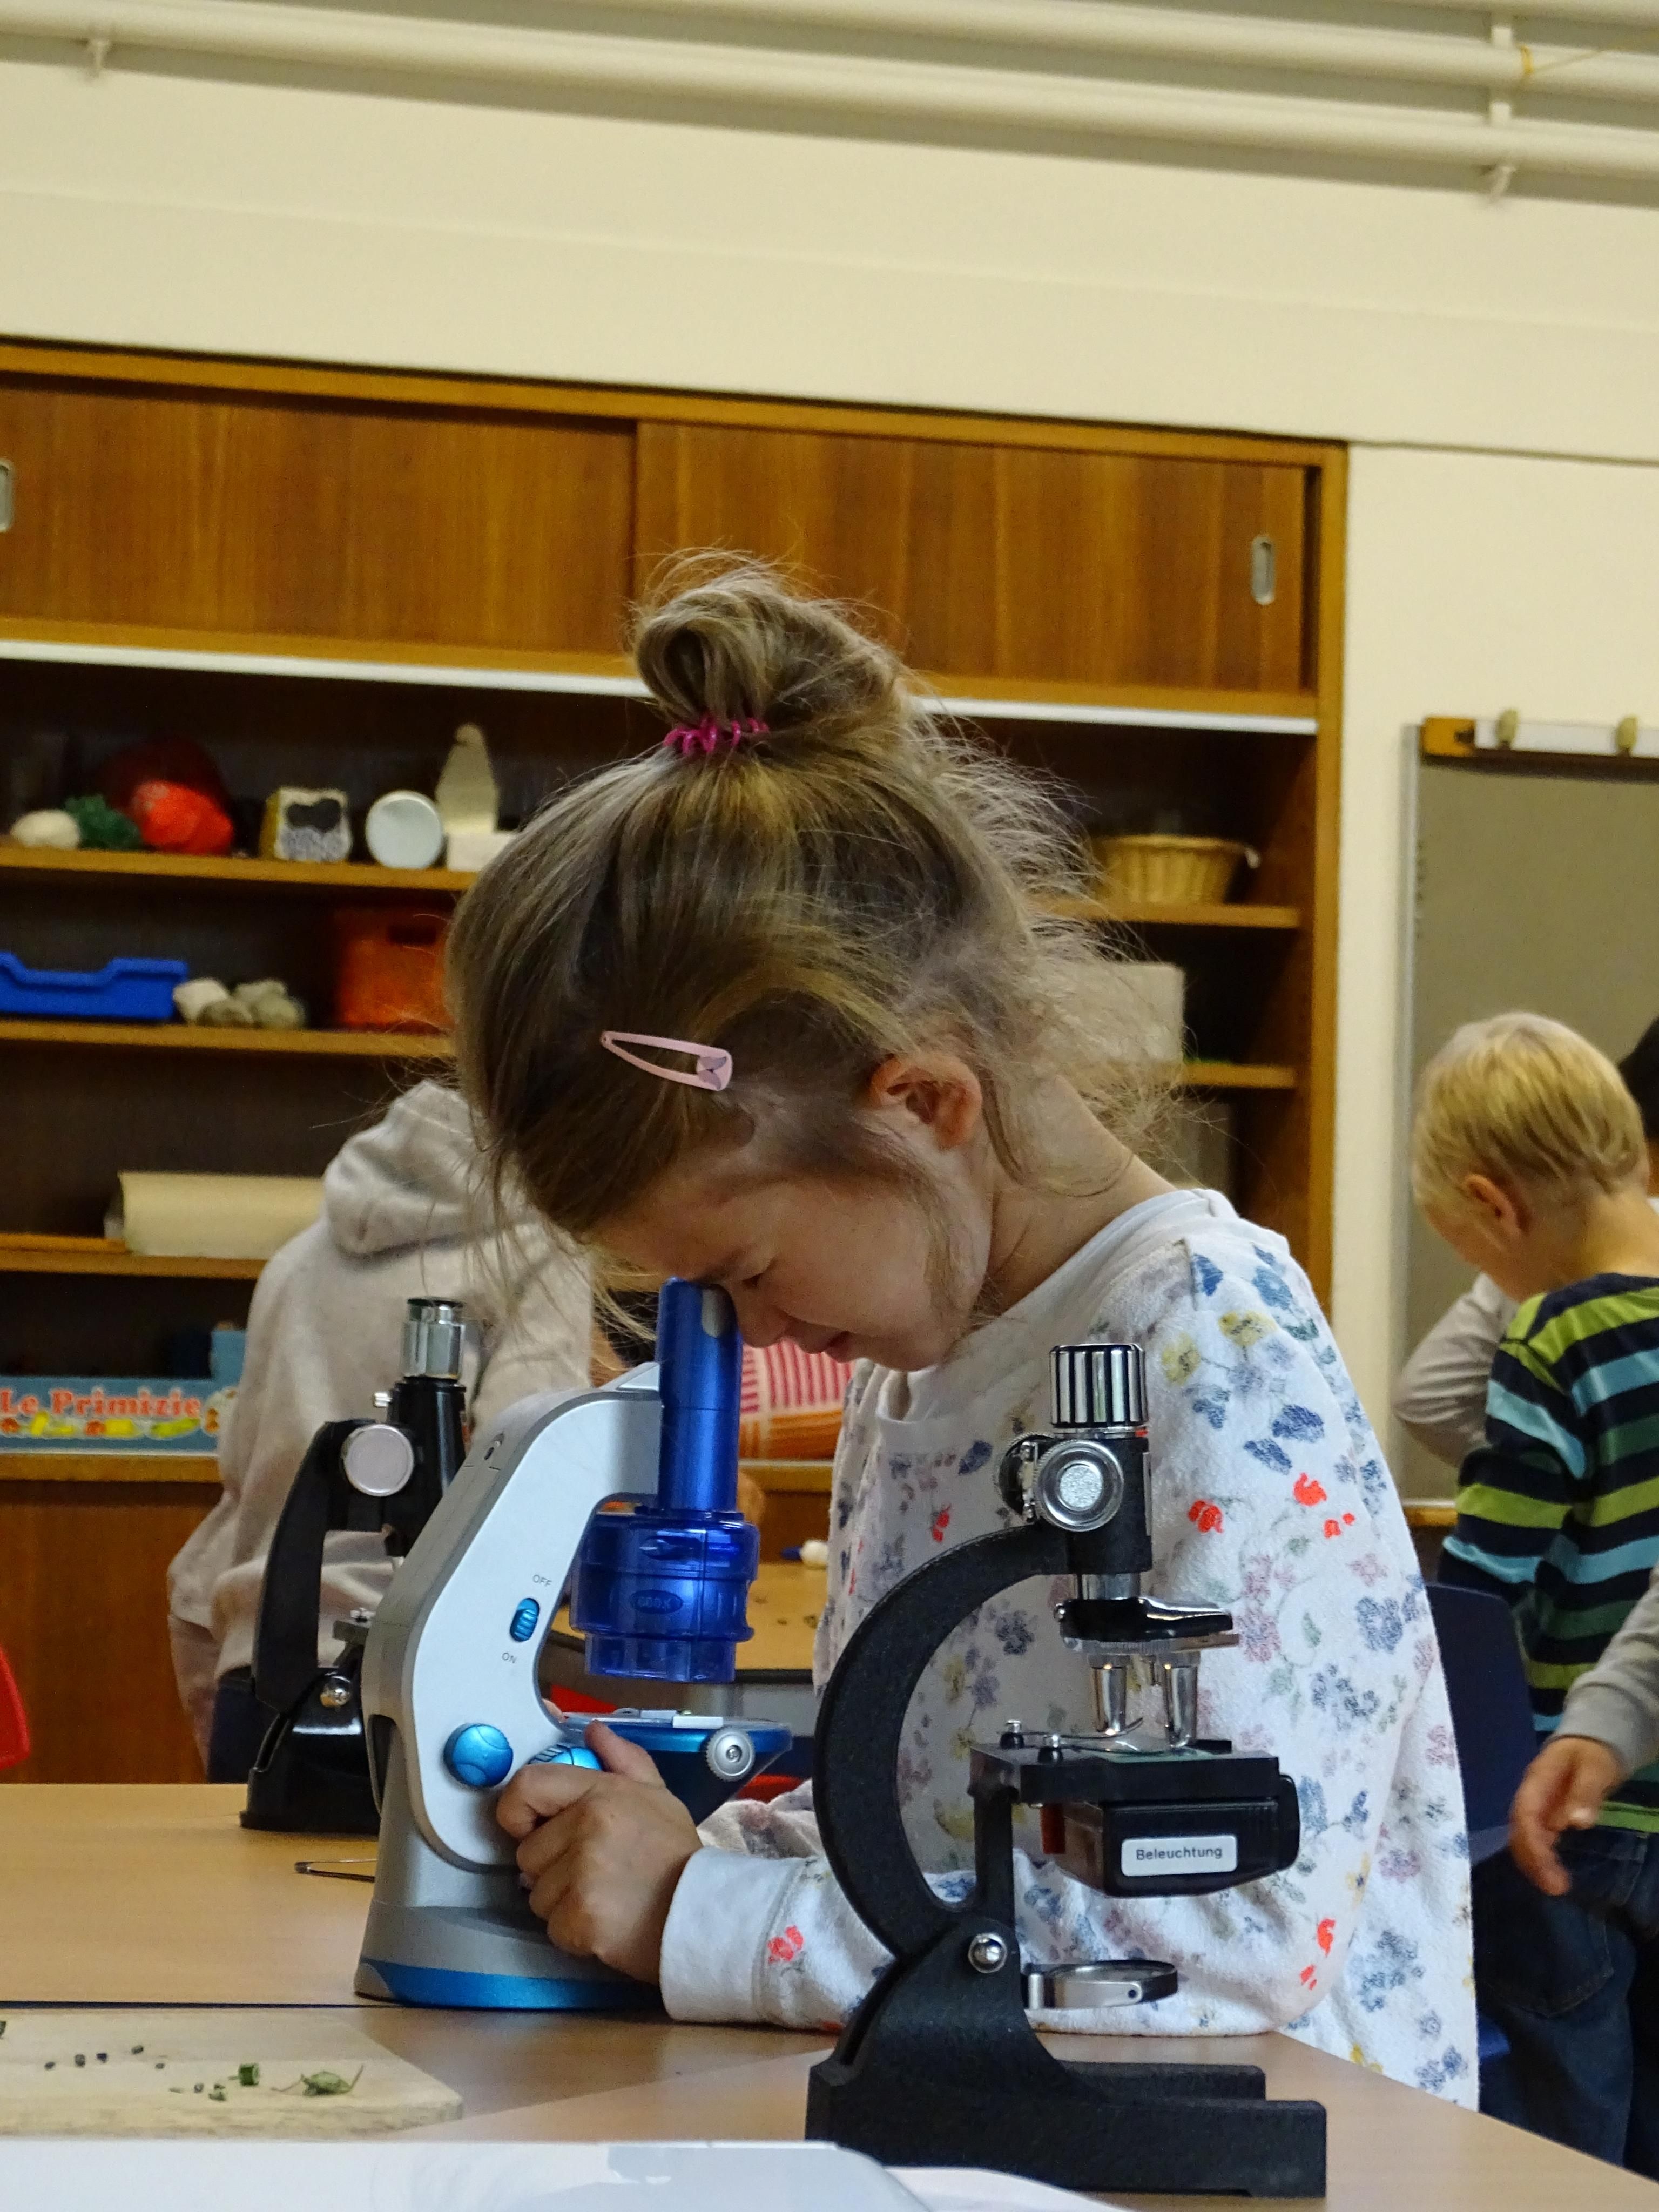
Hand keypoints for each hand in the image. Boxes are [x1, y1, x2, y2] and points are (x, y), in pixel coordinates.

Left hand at [495, 1721, 701, 1983]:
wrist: (700, 1913)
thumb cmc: (675, 1855)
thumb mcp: (657, 1797)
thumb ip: (623, 1760)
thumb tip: (593, 1731)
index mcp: (600, 1793)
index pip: (527, 1786)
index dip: (517, 1811)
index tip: (532, 1829)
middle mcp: (586, 1828)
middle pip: (528, 1854)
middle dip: (552, 1869)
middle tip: (595, 1874)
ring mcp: (581, 1875)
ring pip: (537, 1895)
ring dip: (563, 1903)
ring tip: (605, 1898)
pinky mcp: (580, 1918)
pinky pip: (552, 1927)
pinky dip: (574, 1932)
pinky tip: (606, 1923)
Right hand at [1509, 1734, 1625, 1895]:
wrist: (1588, 1743)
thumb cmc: (1591, 1754)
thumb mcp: (1594, 1767)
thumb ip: (1586, 1792)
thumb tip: (1577, 1823)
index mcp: (1536, 1782)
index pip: (1525, 1815)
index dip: (1533, 1845)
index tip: (1549, 1871)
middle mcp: (1530, 1796)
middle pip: (1520, 1831)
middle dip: (1532, 1861)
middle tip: (1556, 1888)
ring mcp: (1535, 1807)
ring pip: (1524, 1838)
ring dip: (1535, 1864)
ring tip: (1556, 1887)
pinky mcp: (1544, 1816)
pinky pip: (1535, 1839)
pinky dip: (1541, 1858)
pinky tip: (1553, 1874)